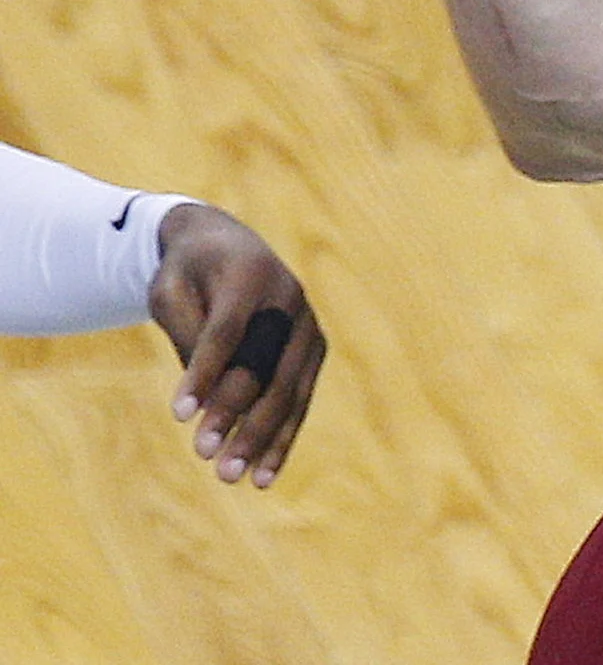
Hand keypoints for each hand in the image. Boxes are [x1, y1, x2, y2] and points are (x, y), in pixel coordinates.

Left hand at [149, 204, 324, 488]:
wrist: (227, 246)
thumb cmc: (187, 273)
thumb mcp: (169, 292)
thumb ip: (186, 336)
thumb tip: (204, 400)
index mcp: (251, 275)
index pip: (228, 332)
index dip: (205, 373)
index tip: (179, 416)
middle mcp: (290, 298)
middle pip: (265, 365)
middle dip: (235, 413)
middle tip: (204, 455)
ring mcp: (307, 325)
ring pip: (289, 388)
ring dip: (262, 436)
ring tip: (234, 476)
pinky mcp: (313, 349)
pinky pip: (299, 397)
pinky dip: (282, 436)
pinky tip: (264, 474)